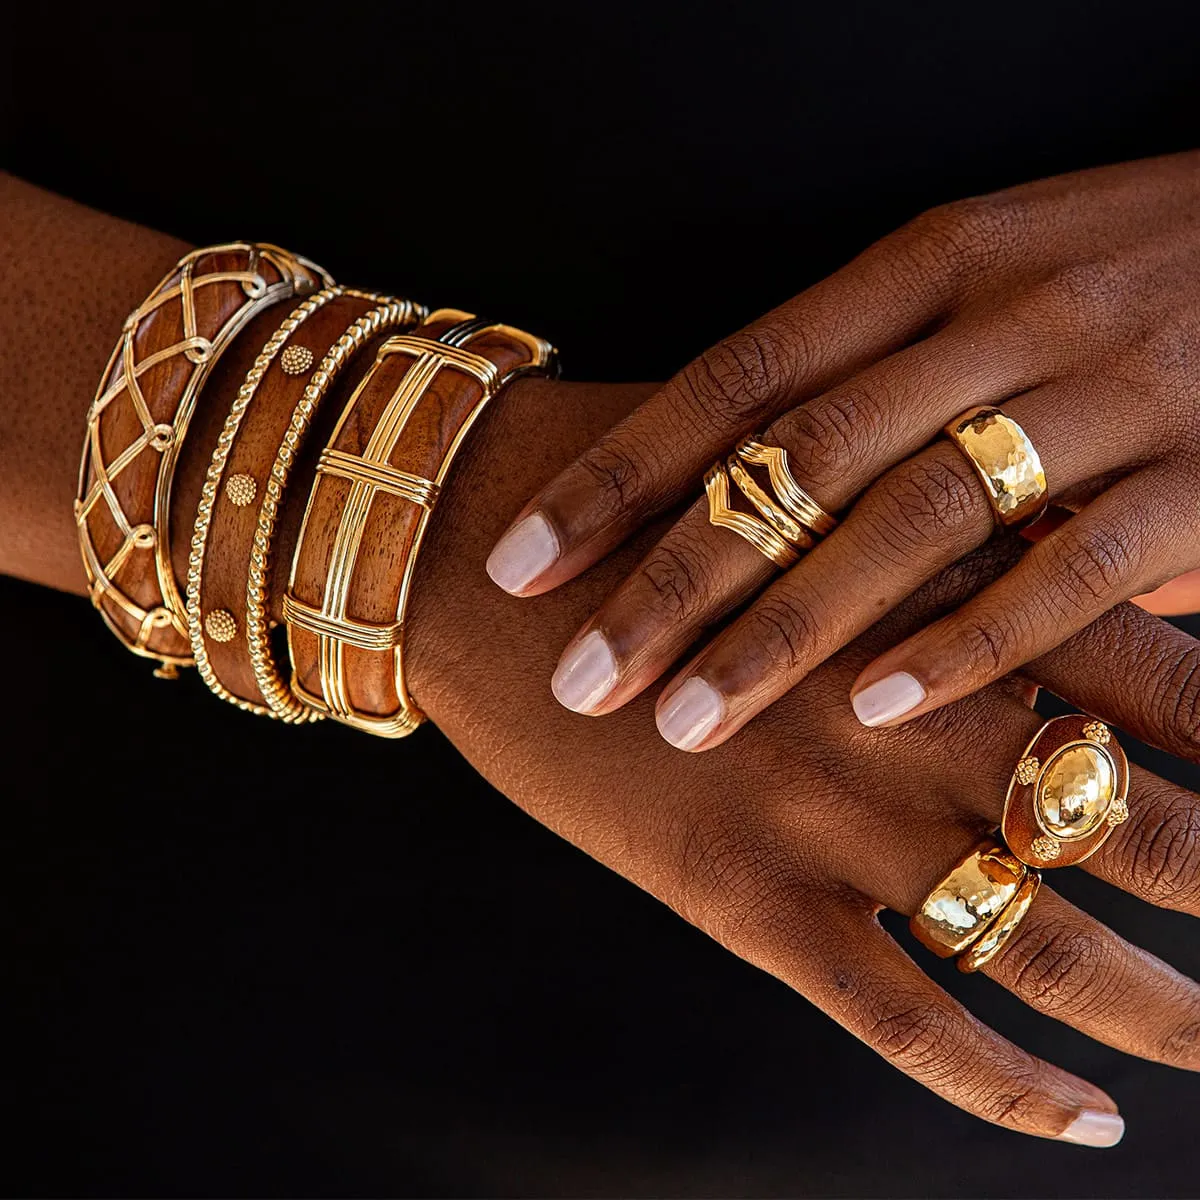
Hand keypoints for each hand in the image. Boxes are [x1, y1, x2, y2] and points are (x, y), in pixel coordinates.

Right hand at [406, 376, 1199, 1144]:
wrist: (487, 569)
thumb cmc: (639, 517)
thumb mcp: (799, 501)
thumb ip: (927, 546)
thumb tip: (1051, 576)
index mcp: (930, 599)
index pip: (1155, 674)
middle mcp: (908, 712)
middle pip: (1133, 816)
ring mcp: (832, 812)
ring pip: (1045, 937)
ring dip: (1163, 1011)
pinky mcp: (746, 891)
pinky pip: (903, 1014)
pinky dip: (1003, 1084)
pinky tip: (1083, 1122)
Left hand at [485, 152, 1199, 749]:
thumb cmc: (1117, 275)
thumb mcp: (977, 285)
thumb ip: (862, 376)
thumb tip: (725, 484)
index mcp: (925, 266)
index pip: (735, 377)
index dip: (616, 475)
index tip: (521, 564)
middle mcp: (999, 321)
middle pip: (797, 461)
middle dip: (672, 579)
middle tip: (578, 675)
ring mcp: (1104, 395)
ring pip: (911, 520)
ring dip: (788, 630)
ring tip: (685, 718)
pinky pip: (1069, 570)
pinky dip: (968, 641)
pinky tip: (876, 706)